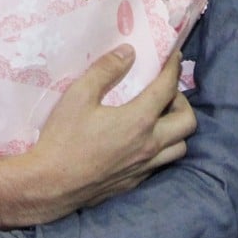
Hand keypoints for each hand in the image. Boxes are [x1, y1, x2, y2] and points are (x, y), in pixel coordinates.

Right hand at [19, 46, 195, 219]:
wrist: (50, 185)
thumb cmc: (62, 138)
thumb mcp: (78, 95)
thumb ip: (105, 70)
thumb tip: (129, 52)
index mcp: (139, 120)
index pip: (167, 88)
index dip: (173, 68)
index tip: (174, 56)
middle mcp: (149, 145)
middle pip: (187, 122)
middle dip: (182, 101)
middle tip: (165, 92)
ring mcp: (144, 167)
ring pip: (180, 147)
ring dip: (176, 128)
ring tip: (159, 117)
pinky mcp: (135, 182)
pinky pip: (162, 163)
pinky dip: (162, 147)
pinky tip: (143, 141)